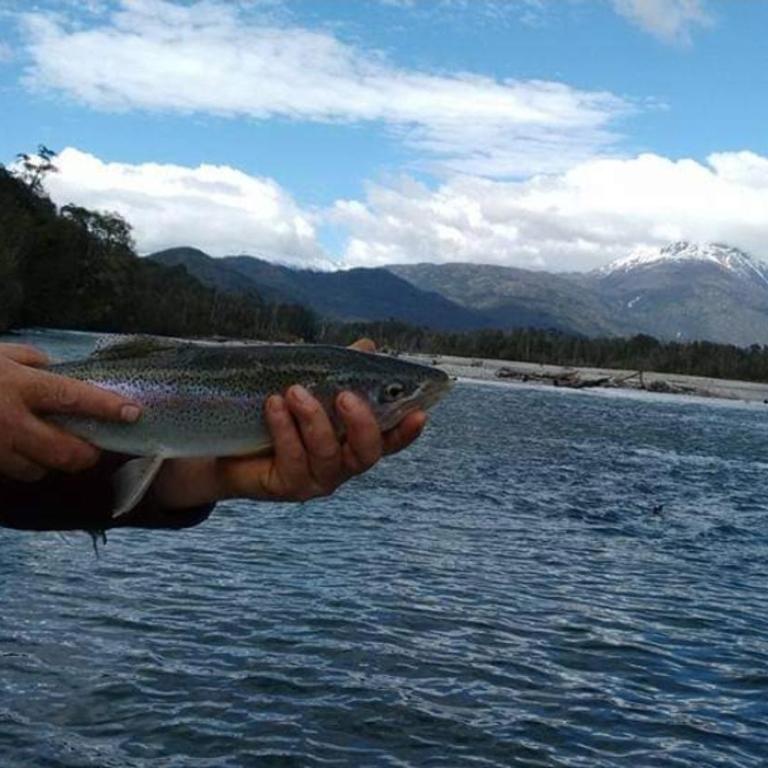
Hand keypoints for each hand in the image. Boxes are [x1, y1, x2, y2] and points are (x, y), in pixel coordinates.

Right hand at [0, 343, 141, 481]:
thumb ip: (31, 359)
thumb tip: (55, 365)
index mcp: (20, 386)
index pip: (73, 397)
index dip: (106, 407)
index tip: (133, 412)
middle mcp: (11, 421)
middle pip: (65, 451)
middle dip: (88, 453)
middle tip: (96, 445)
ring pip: (41, 469)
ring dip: (54, 461)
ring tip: (56, 446)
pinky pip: (16, 473)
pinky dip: (28, 465)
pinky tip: (26, 451)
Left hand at [151, 339, 425, 508]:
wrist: (228, 444)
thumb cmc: (277, 414)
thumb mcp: (309, 385)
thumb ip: (340, 370)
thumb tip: (368, 346)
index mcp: (352, 441)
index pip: (389, 440)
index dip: (406, 430)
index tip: (419, 412)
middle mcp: (341, 464)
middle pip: (366, 453)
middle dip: (360, 423)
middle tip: (344, 395)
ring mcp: (315, 479)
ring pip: (327, 454)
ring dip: (313, 420)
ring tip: (294, 391)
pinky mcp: (286, 486)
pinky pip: (292, 459)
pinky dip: (284, 429)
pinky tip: (273, 405)